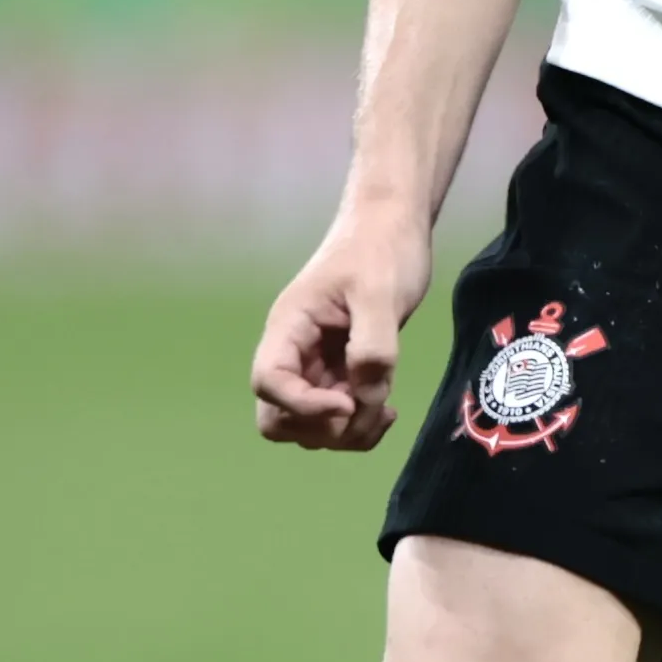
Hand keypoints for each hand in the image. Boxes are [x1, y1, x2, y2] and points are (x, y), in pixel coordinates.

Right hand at [253, 212, 429, 449]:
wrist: (393, 229)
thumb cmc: (382, 250)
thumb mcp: (381, 293)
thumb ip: (373, 347)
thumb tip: (363, 397)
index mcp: (289, 327)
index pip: (268, 382)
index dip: (303, 404)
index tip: (348, 399)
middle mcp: (294, 352)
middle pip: (278, 417)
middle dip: (321, 427)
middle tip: (365, 409)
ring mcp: (315, 367)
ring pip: (308, 426)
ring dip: (344, 432)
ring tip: (384, 410)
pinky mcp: (340, 373)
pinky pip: (336, 418)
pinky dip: (358, 425)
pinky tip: (387, 410)